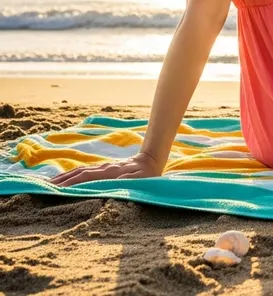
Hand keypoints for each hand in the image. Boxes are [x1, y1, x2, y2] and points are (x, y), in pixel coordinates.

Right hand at [48, 151, 162, 186]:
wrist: (151, 160)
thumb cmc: (147, 175)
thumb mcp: (140, 180)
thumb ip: (128, 182)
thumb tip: (113, 185)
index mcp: (110, 173)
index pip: (85, 178)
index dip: (70, 184)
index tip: (55, 190)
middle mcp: (103, 169)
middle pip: (78, 174)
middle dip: (61, 181)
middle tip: (43, 189)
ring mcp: (102, 168)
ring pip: (79, 172)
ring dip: (63, 178)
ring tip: (48, 185)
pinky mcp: (102, 170)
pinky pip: (83, 173)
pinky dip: (71, 176)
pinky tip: (64, 181)